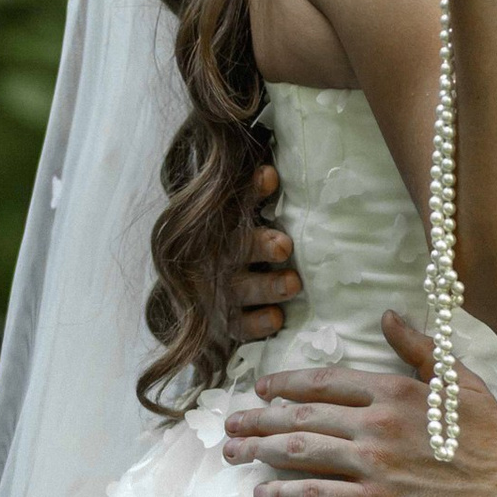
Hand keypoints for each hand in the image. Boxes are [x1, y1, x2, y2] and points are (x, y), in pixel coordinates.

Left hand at [222, 311, 496, 496]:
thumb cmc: (492, 443)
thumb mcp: (461, 383)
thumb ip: (420, 350)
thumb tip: (389, 318)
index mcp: (394, 391)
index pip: (325, 382)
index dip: (286, 385)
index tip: (262, 390)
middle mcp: (375, 423)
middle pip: (301, 416)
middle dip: (258, 420)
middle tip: (231, 426)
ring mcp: (372, 464)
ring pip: (300, 451)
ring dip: (259, 451)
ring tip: (234, 454)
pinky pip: (315, 494)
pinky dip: (283, 492)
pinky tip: (263, 493)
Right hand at [236, 160, 300, 349]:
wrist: (203, 295)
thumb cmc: (242, 248)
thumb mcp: (244, 220)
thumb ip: (257, 198)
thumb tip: (276, 170)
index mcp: (222, 227)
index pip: (235, 204)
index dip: (252, 191)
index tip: (270, 177)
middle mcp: (217, 258)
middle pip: (237, 249)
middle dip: (260, 246)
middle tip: (284, 245)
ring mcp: (220, 292)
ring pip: (242, 289)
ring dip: (268, 286)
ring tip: (293, 283)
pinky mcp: (227, 323)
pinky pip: (241, 325)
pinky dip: (258, 322)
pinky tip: (277, 318)